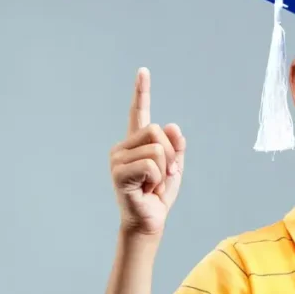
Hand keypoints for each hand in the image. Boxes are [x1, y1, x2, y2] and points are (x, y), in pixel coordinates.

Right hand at [109, 67, 185, 236]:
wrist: (149, 222)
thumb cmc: (157, 196)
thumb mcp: (174, 168)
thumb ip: (176, 148)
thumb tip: (173, 126)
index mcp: (136, 144)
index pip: (138, 113)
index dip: (141, 92)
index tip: (143, 71)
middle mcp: (123, 147)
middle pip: (156, 130)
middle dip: (170, 154)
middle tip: (163, 175)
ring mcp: (117, 159)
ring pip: (156, 149)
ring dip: (164, 170)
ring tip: (152, 184)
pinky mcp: (118, 173)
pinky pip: (151, 165)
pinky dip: (156, 179)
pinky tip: (146, 189)